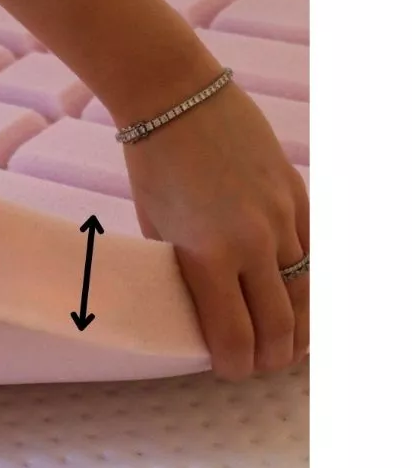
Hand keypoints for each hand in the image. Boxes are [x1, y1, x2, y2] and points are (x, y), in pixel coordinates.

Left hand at [123, 81, 308, 379]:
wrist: (176, 97)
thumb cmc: (152, 163)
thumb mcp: (155, 227)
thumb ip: (182, 268)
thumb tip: (199, 304)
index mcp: (207, 255)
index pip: (235, 334)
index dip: (236, 364)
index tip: (230, 370)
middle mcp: (252, 242)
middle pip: (280, 324)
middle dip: (272, 356)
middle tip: (261, 365)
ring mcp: (281, 217)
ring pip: (306, 292)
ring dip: (299, 328)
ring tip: (288, 344)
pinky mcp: (297, 194)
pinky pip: (314, 252)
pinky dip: (310, 283)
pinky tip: (301, 298)